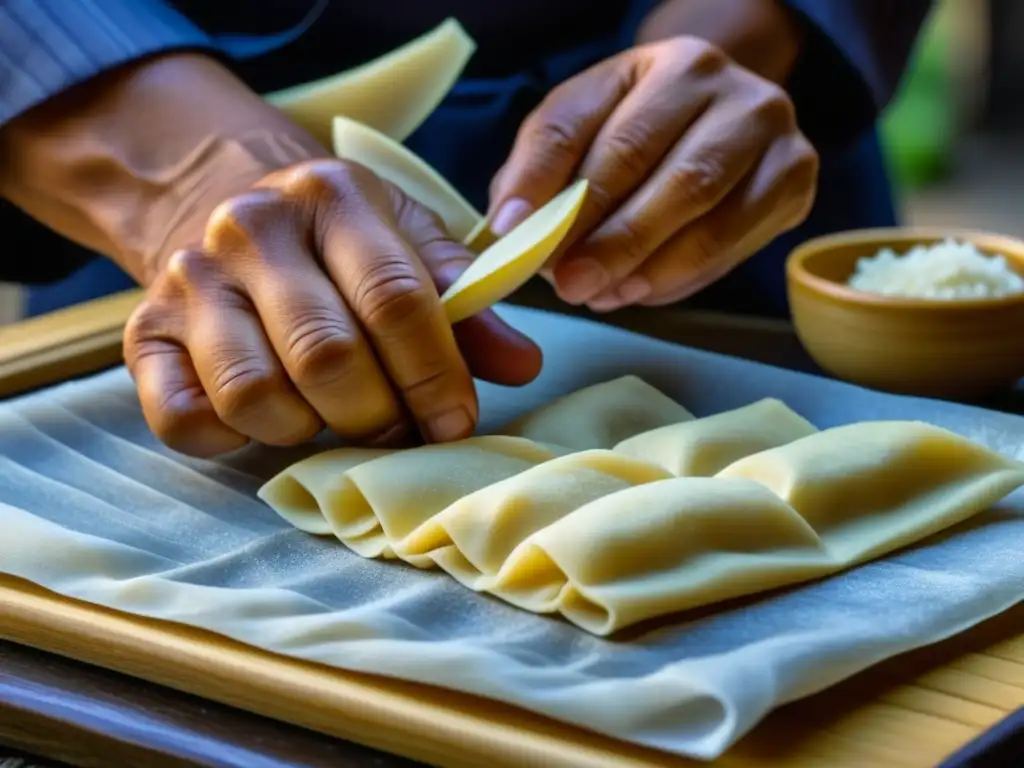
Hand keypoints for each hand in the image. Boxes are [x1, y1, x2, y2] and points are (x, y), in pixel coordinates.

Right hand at [124, 159, 541, 457]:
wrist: (223, 203)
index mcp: (333, 196)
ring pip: (255, 396)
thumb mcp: (409, 244)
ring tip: (329, 416)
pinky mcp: (143, 333)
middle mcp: (251, 228)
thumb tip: (522, 365)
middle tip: (396, 429)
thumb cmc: (337, 240)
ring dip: (307, 430)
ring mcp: (190, 280)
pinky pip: (183, 418)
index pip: (397, 299)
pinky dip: (230, 439)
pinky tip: (264, 419)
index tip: (456, 424)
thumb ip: (467, 302)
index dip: (435, 377)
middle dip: (377, 416)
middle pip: (328, 357)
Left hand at [488, 36, 818, 310]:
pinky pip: (735, 239)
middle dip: (600, 233)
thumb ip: (544, 172)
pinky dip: (682, 275)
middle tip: (566, 282)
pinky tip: (641, 291)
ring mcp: (766, 125)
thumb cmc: (640, 131)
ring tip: (600, 294)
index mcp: (651, 63)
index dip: (540, 181)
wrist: (725, 118)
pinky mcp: (796, 174)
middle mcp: (718, 82)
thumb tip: (511, 231)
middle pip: (647, 162)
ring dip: (643, 261)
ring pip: (700, 203)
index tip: (512, 233)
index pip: (579, 122)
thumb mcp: (584, 130)